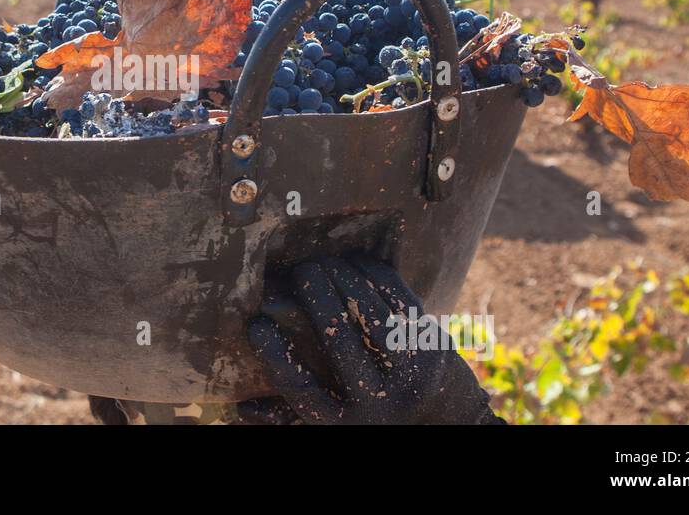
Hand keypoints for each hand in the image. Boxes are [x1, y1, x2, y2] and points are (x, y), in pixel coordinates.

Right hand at [243, 256, 502, 424]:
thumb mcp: (335, 425)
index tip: (255, 324)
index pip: (301, 389)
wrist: (451, 425)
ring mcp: (411, 371)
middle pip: (338, 338)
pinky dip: (374, 276)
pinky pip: (399, 299)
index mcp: (345, 424)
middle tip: (300, 270)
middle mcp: (379, 401)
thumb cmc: (374, 419)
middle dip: (315, 295)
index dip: (274, 354)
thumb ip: (289, 418)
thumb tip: (238, 410)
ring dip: (343, 277)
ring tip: (322, 262)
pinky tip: (354, 263)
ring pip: (369, 312)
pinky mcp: (434, 345)